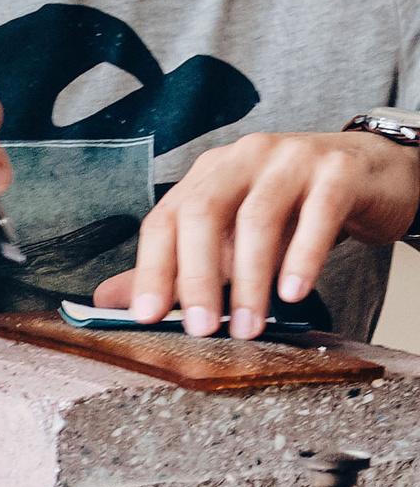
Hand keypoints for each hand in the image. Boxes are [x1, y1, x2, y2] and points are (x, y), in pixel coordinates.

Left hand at [91, 131, 419, 338]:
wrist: (372, 171)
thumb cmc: (297, 208)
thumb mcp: (235, 232)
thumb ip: (183, 264)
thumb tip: (115, 300)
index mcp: (209, 173)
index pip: (165, 218)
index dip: (152, 268)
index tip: (146, 316)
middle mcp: (242, 158)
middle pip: (203, 214)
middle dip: (197, 277)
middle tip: (201, 328)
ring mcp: (291, 160)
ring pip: (257, 218)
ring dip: (250, 280)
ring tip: (250, 326)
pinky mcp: (339, 172)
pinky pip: (317, 215)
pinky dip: (302, 257)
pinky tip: (293, 292)